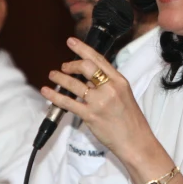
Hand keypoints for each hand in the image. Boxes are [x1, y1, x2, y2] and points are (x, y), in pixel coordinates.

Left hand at [40, 37, 154, 158]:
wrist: (135, 141)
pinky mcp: (90, 115)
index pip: (99, 59)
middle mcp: (110, 88)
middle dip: (71, 64)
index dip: (83, 48)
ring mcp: (100, 102)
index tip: (71, 42)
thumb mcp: (124, 95)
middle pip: (86, 67)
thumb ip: (107, 85)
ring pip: (74, 84)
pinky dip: (54, 96)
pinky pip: (68, 102)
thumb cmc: (130, 120)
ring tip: (53, 75)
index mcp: (119, 81)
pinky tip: (47, 92)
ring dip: (60, 78)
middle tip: (64, 66)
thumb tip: (88, 78)